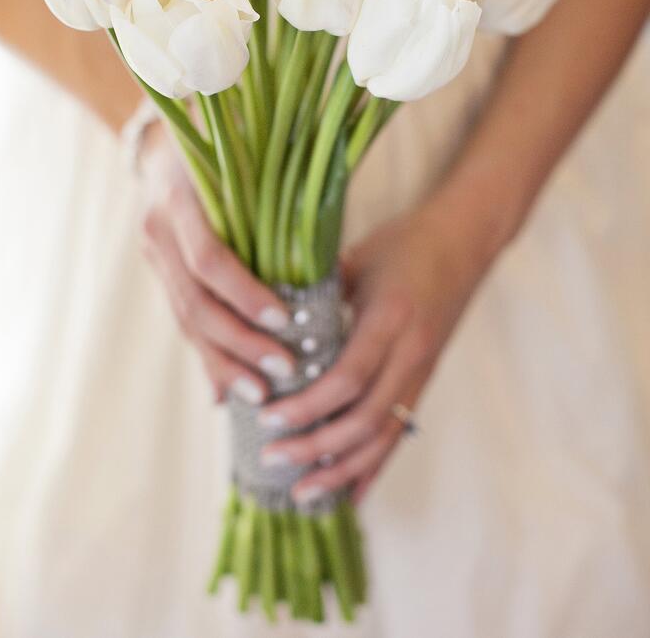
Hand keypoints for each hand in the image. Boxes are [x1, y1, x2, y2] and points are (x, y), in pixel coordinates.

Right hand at [140, 120, 295, 403]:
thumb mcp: (248, 156)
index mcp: (180, 196)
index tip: (285, 322)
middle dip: (238, 343)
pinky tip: (228, 390)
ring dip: (223, 362)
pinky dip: (209, 356)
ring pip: (185, 320)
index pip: (208, 259)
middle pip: (194, 302)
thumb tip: (329, 242)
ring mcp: (153, 253)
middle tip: (283, 373)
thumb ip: (275, 192)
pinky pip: (184, 321)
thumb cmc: (229, 143)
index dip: (244, 295)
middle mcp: (158, 229)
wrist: (169, 138)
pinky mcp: (159, 271)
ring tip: (262, 395)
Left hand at [259, 204, 495, 503]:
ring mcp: (422, 370)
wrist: (466, 240)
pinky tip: (351, 493)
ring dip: (343, 469)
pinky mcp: (426, 379)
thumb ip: (317, 291)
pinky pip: (399, 431)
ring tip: (304, 492)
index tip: (270, 420)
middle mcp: (411, 352)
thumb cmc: (406, 241)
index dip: (308, 406)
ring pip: (384, 436)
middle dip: (316, 447)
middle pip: (365, 419)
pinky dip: (374, 466)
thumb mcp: (358, 257)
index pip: (348, 378)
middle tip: (272, 458)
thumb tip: (266, 320)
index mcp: (391, 319)